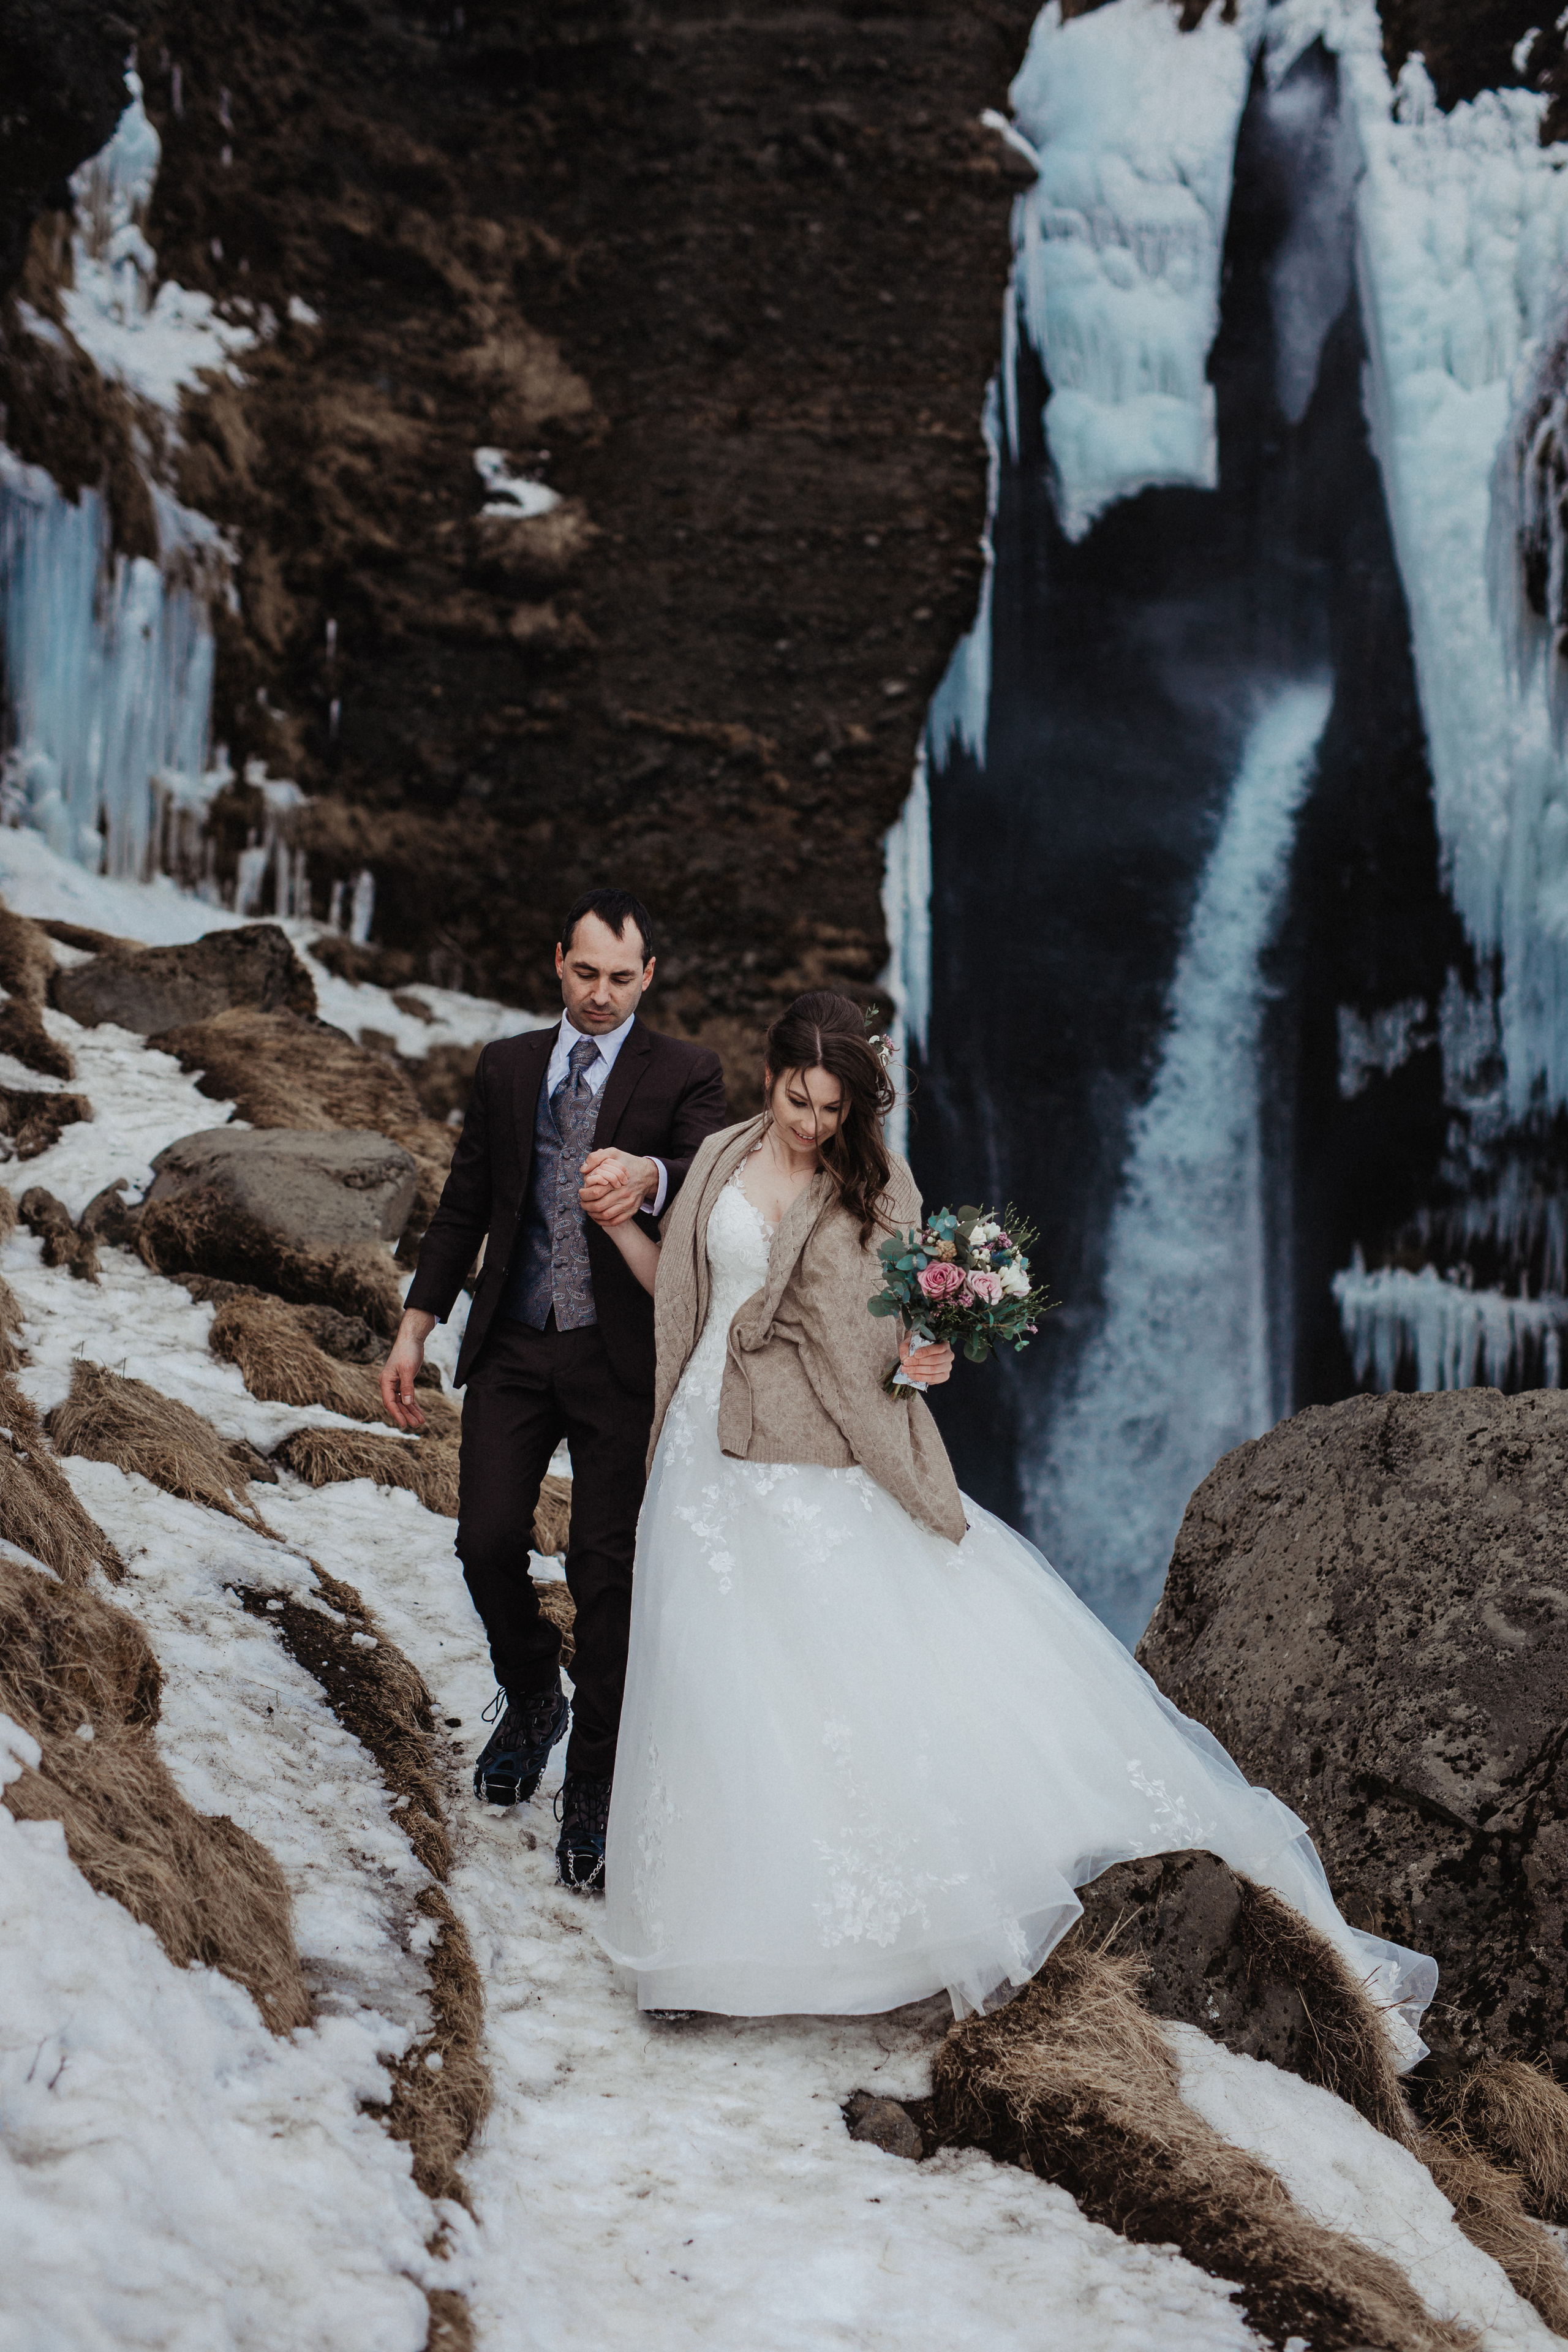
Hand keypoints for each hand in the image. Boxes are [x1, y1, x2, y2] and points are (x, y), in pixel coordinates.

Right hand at [380, 1308, 435, 1429]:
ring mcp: (396, 1383)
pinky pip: (408, 1396)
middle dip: (407, 1415)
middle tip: (417, 1425)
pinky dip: (413, 1404)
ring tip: (421, 1422)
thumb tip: (407, 1403)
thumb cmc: (407, 1352)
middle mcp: (389, 1384)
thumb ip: (407, 1387)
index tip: (404, 1424)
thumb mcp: (408, 1369)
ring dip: (411, 1412)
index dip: (397, 1414)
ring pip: (403, 1402)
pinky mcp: (404, 1381)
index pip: (390, 1402)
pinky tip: (420, 1413)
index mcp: (386, 1381)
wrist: (411, 1339)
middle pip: (397, 1404)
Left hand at [580, 1148, 656, 1226]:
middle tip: (582, 1201)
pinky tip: (597, 1216)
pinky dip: (603, 1222)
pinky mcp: (631, 1211)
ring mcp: (628, 1204)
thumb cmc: (628, 1164)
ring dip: (592, 1214)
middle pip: (599, 1206)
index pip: (596, 1192)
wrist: (648, 1174)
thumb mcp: (613, 1153)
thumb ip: (596, 1157)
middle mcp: (624, 1194)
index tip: (581, 1191)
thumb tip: (584, 1169)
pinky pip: (615, 1222)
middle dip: (586, 1205)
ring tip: (588, 1208)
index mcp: (618, 1180)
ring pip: (605, 1216)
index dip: (585, 1194)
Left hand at [900, 1328, 954, 1385]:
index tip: (915, 1354)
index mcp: (944, 1344)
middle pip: (934, 1360)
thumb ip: (905, 1348)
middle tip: (906, 1363)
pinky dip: (921, 1378)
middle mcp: (949, 1355)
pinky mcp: (944, 1376)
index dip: (926, 1352)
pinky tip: (912, 1375)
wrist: (922, 1356)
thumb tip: (904, 1358)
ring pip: (933, 1370)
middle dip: (918, 1362)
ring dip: (918, 1371)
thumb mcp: (910, 1343)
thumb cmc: (918, 1347)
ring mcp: (947, 1366)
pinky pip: (933, 1378)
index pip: (938, 1348)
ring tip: (906, 1370)